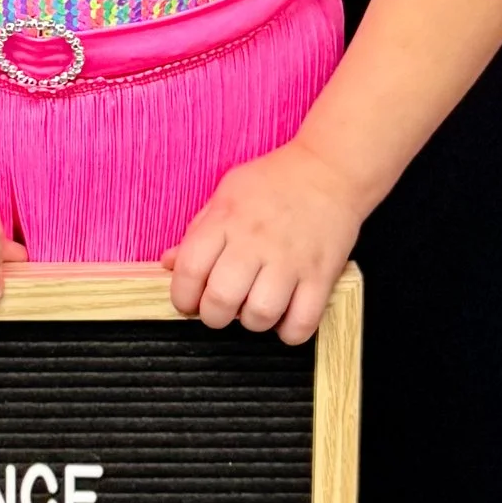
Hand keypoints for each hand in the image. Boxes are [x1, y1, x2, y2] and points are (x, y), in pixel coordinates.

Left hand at [166, 143, 359, 345]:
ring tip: (256, 308)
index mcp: (226, 220)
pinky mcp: (322, 276)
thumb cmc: (275, 181)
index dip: (182, 297)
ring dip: (252, 322)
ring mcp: (291, 261)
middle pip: (221, 300)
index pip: (190, 270)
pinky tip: (286, 316)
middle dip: (213, 315)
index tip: (189, 301)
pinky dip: (290, 331)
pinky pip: (302, 323)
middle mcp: (255, 242)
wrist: (331, 170)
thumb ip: (198, 231)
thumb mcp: (227, 193)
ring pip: (261, 315)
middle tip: (221, 308)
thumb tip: (170, 263)